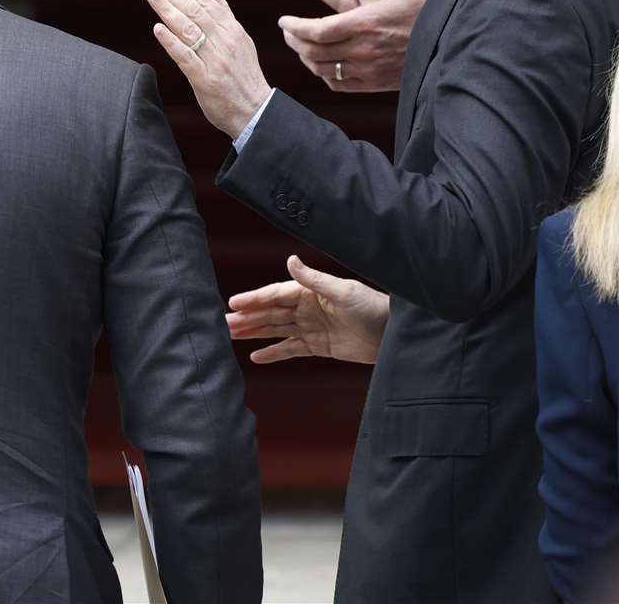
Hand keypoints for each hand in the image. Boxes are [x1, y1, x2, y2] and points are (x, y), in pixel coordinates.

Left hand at [144, 0, 271, 138]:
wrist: (255, 111)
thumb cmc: (243, 74)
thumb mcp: (238, 38)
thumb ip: (222, 10)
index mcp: (231, 29)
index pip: (203, 1)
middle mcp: (224, 41)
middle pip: (194, 10)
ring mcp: (215, 60)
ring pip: (189, 29)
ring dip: (168, 10)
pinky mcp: (206, 80)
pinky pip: (186, 57)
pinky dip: (172, 42)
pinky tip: (157, 29)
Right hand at [226, 255, 388, 363]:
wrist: (395, 335)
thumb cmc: (374, 307)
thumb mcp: (343, 291)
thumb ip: (313, 279)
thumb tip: (289, 260)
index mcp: (310, 292)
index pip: (275, 294)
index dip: (254, 299)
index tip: (233, 303)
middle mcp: (307, 308)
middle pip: (271, 313)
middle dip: (247, 317)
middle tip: (223, 323)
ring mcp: (311, 328)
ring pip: (276, 330)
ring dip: (254, 333)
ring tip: (231, 336)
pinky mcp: (319, 347)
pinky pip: (291, 350)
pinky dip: (274, 353)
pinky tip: (256, 357)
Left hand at [278, 0, 437, 92]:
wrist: (453, 41)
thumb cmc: (427, 6)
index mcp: (365, 25)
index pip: (317, 31)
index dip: (295, 27)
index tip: (284, 21)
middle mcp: (363, 51)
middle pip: (314, 52)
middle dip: (295, 41)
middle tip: (289, 31)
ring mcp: (368, 70)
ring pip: (323, 69)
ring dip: (306, 57)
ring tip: (300, 44)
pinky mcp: (375, 84)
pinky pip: (339, 84)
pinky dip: (324, 74)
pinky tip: (322, 62)